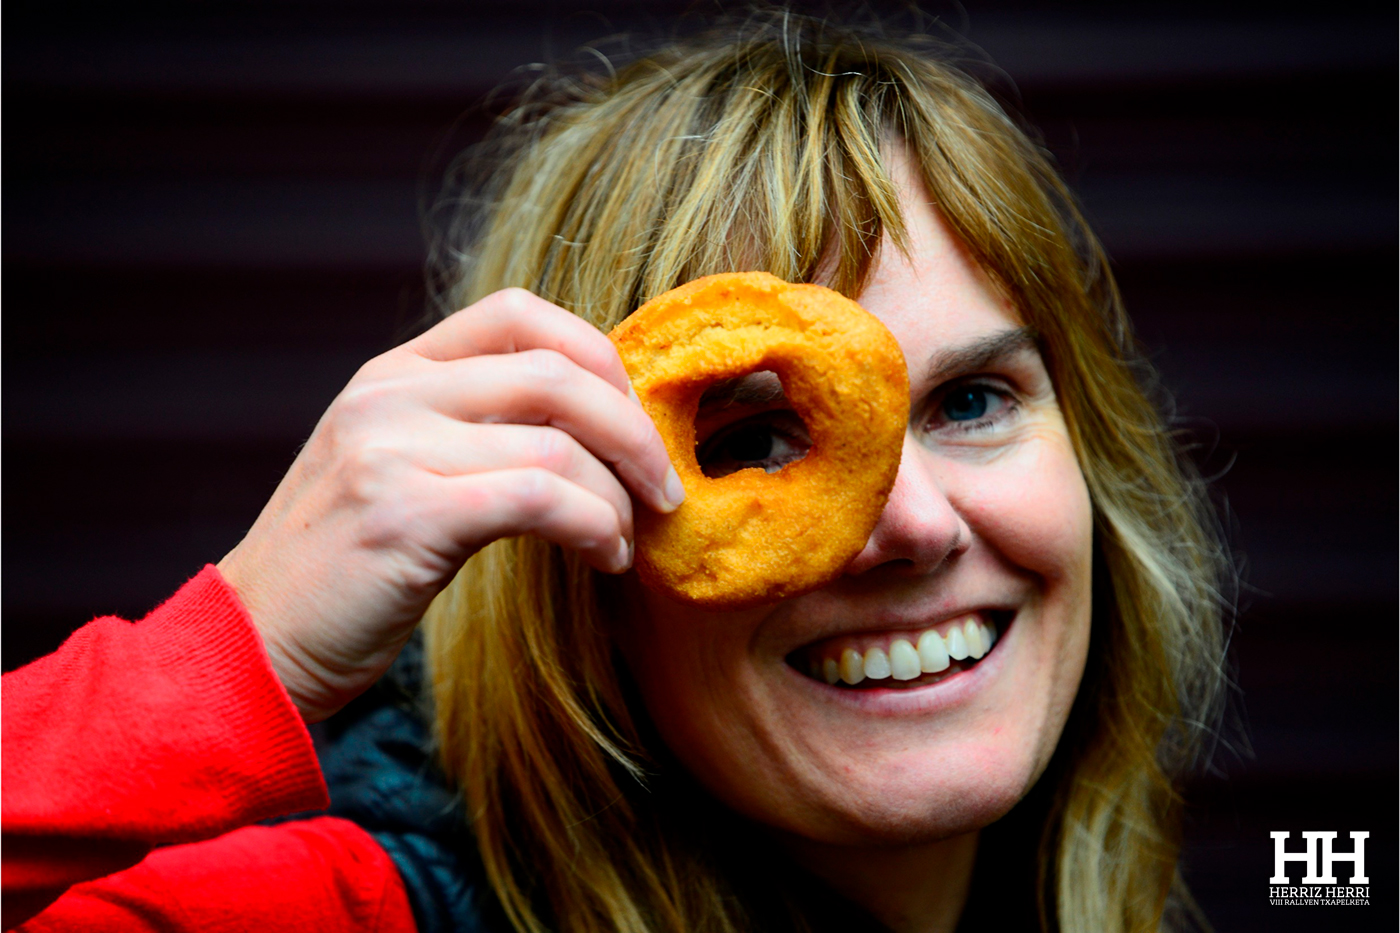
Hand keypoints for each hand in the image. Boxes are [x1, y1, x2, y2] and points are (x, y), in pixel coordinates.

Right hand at [217, 289, 682, 721]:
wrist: (254, 646)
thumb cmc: (344, 570)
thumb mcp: (394, 469)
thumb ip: (468, 429)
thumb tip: (593, 427)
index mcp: (392, 374)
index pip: (517, 314)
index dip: (597, 355)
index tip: (633, 416)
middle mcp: (389, 396)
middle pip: (556, 374)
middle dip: (633, 431)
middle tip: (664, 487)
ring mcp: (392, 450)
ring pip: (560, 444)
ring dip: (618, 497)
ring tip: (624, 541)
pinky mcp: (407, 516)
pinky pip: (541, 499)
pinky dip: (594, 527)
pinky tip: (604, 558)